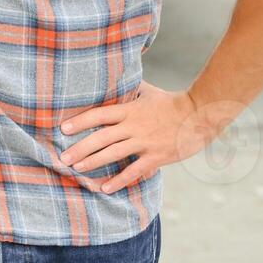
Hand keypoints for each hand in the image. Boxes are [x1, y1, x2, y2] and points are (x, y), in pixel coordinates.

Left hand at [56, 81, 235, 192]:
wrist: (200, 115)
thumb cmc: (172, 102)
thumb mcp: (149, 91)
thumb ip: (131, 88)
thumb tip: (118, 75)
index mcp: (130, 110)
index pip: (100, 114)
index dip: (81, 121)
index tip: (63, 128)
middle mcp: (134, 126)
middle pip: (101, 137)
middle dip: (80, 148)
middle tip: (62, 157)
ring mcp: (145, 142)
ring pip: (113, 154)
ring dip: (93, 162)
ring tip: (76, 169)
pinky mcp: (156, 157)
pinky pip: (134, 171)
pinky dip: (119, 180)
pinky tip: (105, 188)